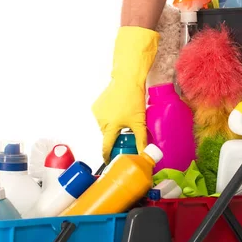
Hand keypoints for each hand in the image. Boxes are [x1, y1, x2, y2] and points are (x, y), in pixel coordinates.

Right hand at [92, 26, 159, 163]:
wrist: (126, 80)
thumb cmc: (134, 100)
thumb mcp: (139, 122)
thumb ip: (141, 140)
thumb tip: (145, 154)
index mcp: (110, 127)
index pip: (106, 146)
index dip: (107, 155)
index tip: (109, 161)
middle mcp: (101, 121)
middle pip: (106, 136)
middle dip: (114, 137)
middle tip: (124, 136)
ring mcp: (97, 113)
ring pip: (104, 126)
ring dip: (111, 127)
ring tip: (123, 120)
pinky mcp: (96, 105)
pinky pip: (102, 117)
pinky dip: (108, 118)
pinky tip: (117, 112)